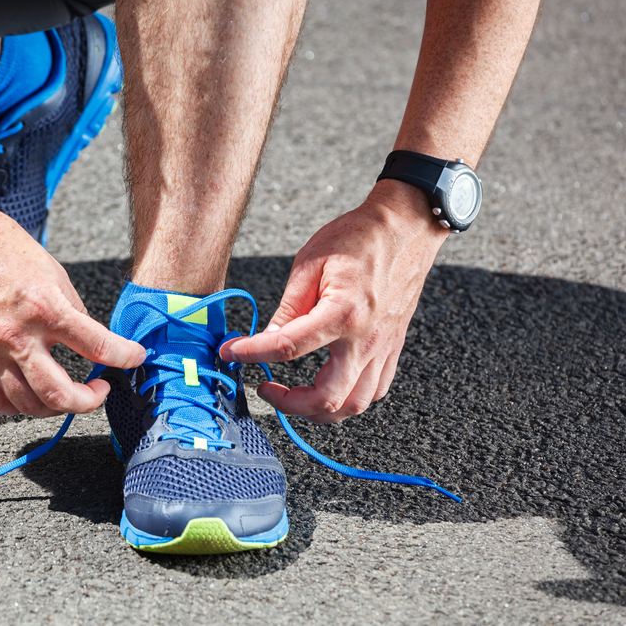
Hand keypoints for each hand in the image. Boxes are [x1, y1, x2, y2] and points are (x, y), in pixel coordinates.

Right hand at [0, 207, 146, 417]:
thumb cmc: (0, 245)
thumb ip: (73, 311)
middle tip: (99, 392)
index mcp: (45, 307)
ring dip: (54, 408)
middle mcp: (17, 335)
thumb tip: (90, 340)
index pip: (97, 346)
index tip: (134, 359)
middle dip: (89, 402)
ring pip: (27, 404)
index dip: (125, 358)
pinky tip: (29, 397)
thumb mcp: (53, 272)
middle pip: (59, 395)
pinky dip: (16, 407)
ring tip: (66, 395)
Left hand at [220, 180, 447, 422]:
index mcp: (342, 313)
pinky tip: (329, 386)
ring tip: (295, 395)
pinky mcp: (393, 347)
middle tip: (266, 386)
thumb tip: (266, 338)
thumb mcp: (309, 263)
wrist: (406, 228)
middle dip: (288, 403)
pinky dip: (349, 399)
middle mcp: (367, 338)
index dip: (252, 355)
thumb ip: (288, 308)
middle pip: (327, 397)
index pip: (288, 348)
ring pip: (355, 404)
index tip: (231, 353)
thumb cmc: (359, 237)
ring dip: (319, 410)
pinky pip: (375, 390)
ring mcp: (384, 347)